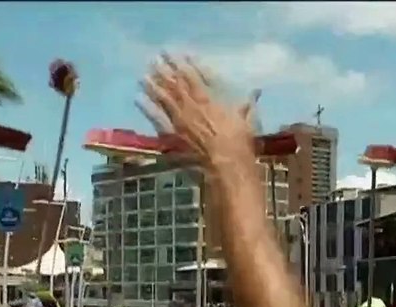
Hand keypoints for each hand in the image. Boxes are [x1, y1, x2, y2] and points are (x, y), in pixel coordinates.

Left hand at [138, 56, 261, 170]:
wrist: (226, 164)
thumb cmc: (239, 142)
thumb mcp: (247, 120)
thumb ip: (248, 104)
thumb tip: (257, 91)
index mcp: (209, 99)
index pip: (193, 76)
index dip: (183, 64)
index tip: (176, 53)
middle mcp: (191, 105)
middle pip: (175, 83)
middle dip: (165, 69)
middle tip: (155, 57)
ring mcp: (180, 120)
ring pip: (163, 97)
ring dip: (153, 84)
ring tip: (144, 73)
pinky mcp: (172, 134)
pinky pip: (157, 118)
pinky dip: (147, 108)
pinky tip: (138, 98)